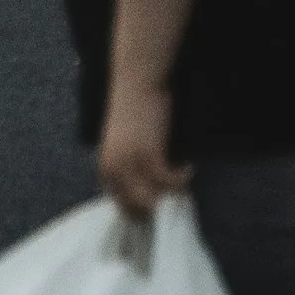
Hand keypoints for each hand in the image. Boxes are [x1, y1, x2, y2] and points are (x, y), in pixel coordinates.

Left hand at [97, 77, 185, 219]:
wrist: (136, 81)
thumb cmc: (132, 110)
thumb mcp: (122, 144)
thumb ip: (127, 167)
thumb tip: (145, 192)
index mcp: (105, 167)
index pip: (119, 205)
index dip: (139, 212)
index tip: (157, 213)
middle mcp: (114, 169)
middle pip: (136, 207)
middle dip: (157, 209)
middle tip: (175, 202)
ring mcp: (130, 163)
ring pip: (153, 199)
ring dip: (171, 195)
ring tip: (183, 185)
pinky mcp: (149, 154)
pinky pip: (168, 181)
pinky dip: (181, 179)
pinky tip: (188, 169)